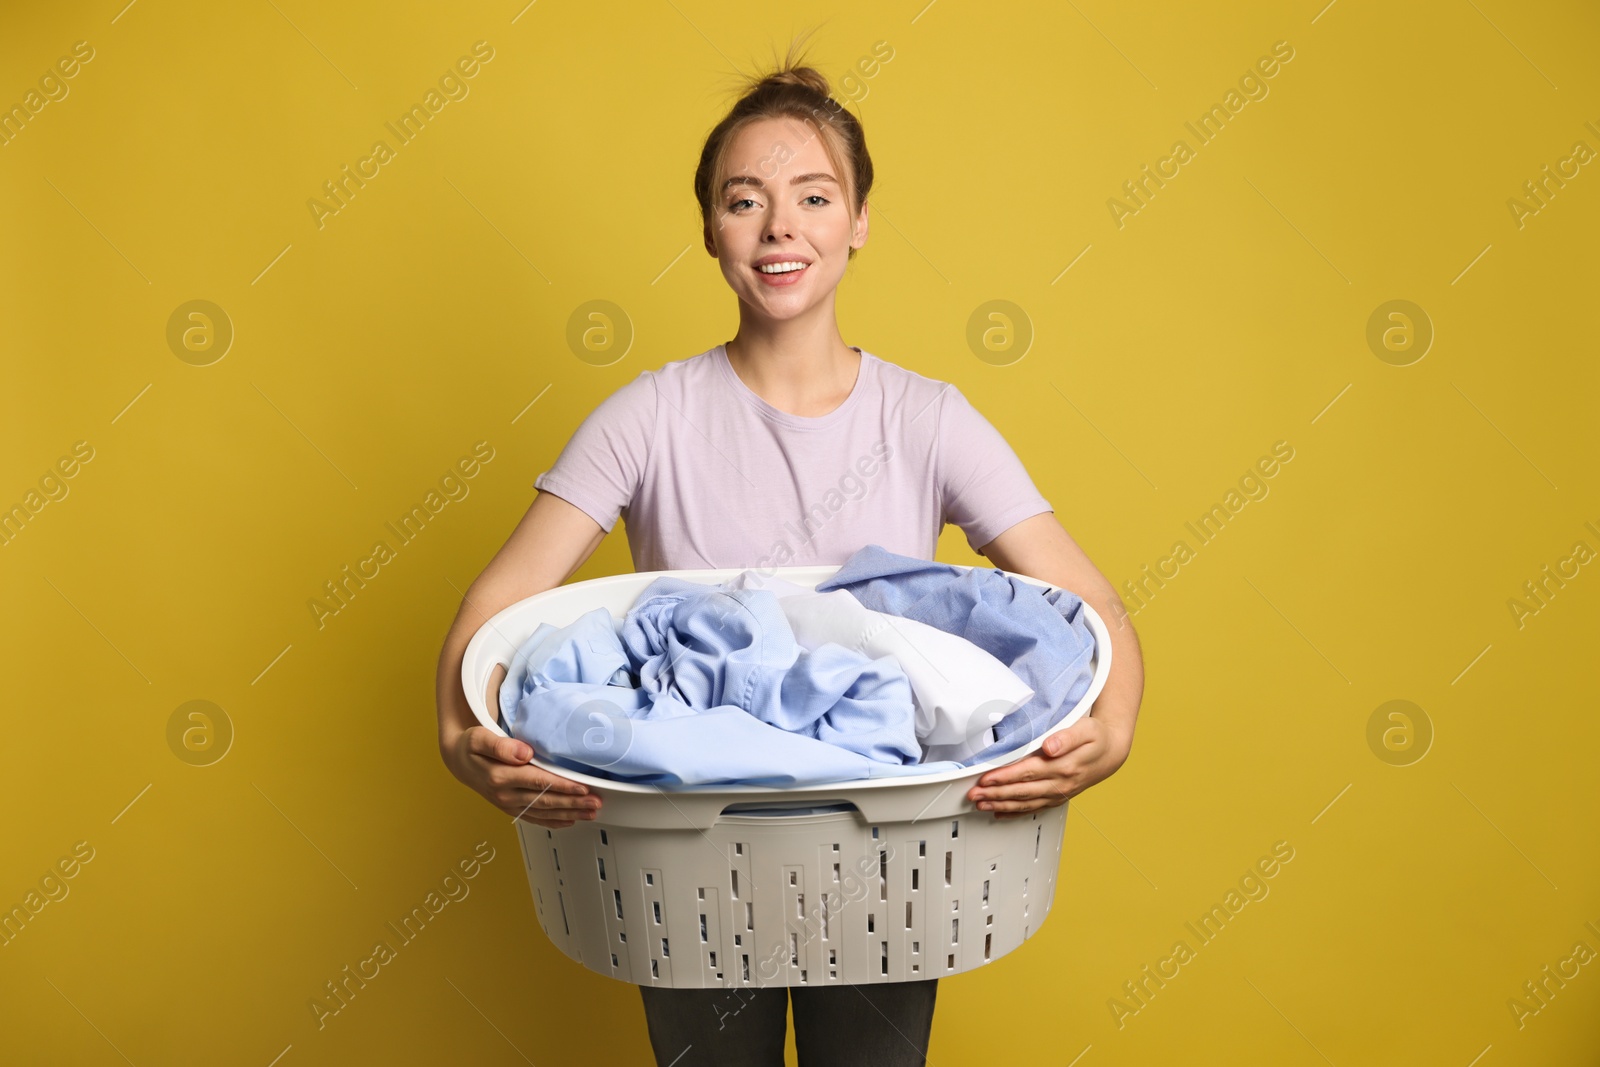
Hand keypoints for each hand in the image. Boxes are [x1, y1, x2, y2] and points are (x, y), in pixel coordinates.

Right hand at [446, 726, 601, 828]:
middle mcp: (505, 794)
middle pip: (545, 801)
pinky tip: (570, 821)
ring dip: (569, 814)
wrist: (458, 761)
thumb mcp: (479, 738)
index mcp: (500, 776)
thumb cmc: (471, 746)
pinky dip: (554, 821)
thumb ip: (501, 745)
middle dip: (573, 803)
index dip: (562, 786)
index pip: (538, 782)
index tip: (582, 788)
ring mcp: (508, 804)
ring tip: (590, 812)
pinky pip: (535, 818)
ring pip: (544, 812)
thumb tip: (524, 753)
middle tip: (595, 803)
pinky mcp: (511, 808)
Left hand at [965, 713, 1130, 818]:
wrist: (1112, 752)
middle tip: (974, 794)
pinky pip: (1033, 808)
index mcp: (1064, 765)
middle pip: (1022, 790)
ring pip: (1025, 802)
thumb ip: (1067, 737)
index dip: (1005, 776)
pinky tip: (1000, 814)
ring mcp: (1059, 792)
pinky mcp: (1057, 797)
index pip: (1028, 772)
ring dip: (1001, 805)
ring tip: (980, 804)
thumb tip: (1050, 746)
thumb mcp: (1086, 730)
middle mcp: (1060, 783)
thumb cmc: (1097, 738)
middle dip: (995, 794)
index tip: (986, 778)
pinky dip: (1015, 812)